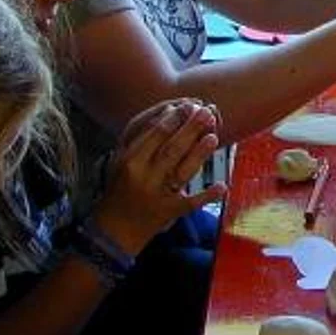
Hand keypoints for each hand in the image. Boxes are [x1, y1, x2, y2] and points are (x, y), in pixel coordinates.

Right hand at [93, 100, 226, 255]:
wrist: (114, 229)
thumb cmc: (119, 188)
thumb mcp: (121, 161)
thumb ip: (141, 140)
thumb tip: (169, 114)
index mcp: (130, 162)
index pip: (153, 135)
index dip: (172, 119)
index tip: (187, 105)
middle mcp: (144, 177)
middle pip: (172, 149)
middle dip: (191, 129)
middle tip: (207, 112)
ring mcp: (158, 196)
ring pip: (182, 171)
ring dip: (200, 154)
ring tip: (214, 137)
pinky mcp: (170, 212)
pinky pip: (191, 203)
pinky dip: (207, 195)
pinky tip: (222, 186)